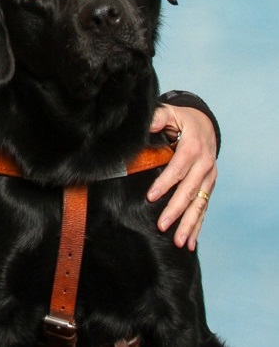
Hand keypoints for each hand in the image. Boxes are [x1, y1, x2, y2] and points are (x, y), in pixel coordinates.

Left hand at [147, 104, 217, 250]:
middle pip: (189, 191)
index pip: (177, 168)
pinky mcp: (209, 187)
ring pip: (199, 204)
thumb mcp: (170, 113)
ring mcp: (209, 178)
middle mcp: (205, 165)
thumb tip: (147, 125)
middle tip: (162, 226)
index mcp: (193, 148)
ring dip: (189, 224)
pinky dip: (198, 226)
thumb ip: (158, 118)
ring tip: (179, 241)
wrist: (205, 124)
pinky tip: (190, 242)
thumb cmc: (182, 120)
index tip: (151, 197)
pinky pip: (204, 208)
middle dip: (176, 210)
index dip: (165, 183)